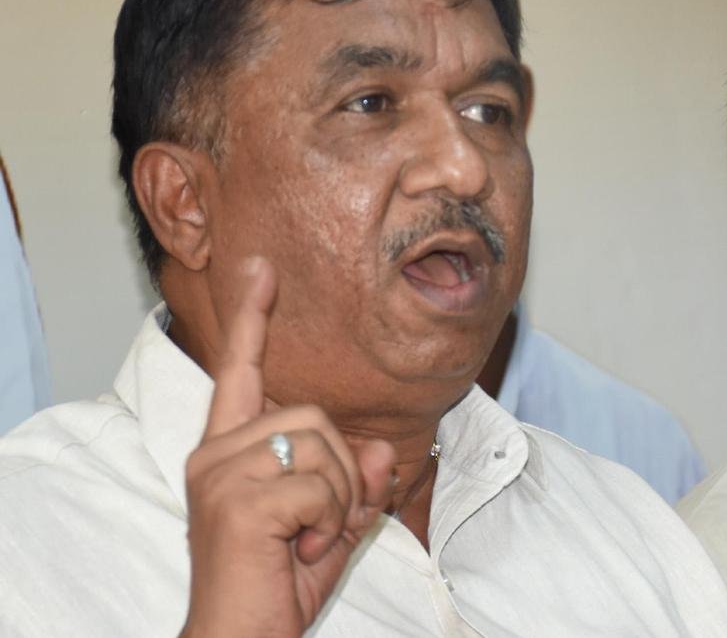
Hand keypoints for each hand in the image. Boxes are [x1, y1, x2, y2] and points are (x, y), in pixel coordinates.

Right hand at [180, 258, 395, 637]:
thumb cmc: (276, 584)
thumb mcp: (333, 526)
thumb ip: (358, 484)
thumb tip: (384, 451)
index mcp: (228, 452)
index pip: (241, 372)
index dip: (253, 318)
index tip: (262, 269)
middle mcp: (215, 454)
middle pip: (312, 415)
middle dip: (341, 471)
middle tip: (321, 522)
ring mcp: (221, 474)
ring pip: (320, 445)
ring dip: (338, 497)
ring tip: (309, 537)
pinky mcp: (237, 500)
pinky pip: (320, 485)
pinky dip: (331, 520)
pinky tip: (303, 547)